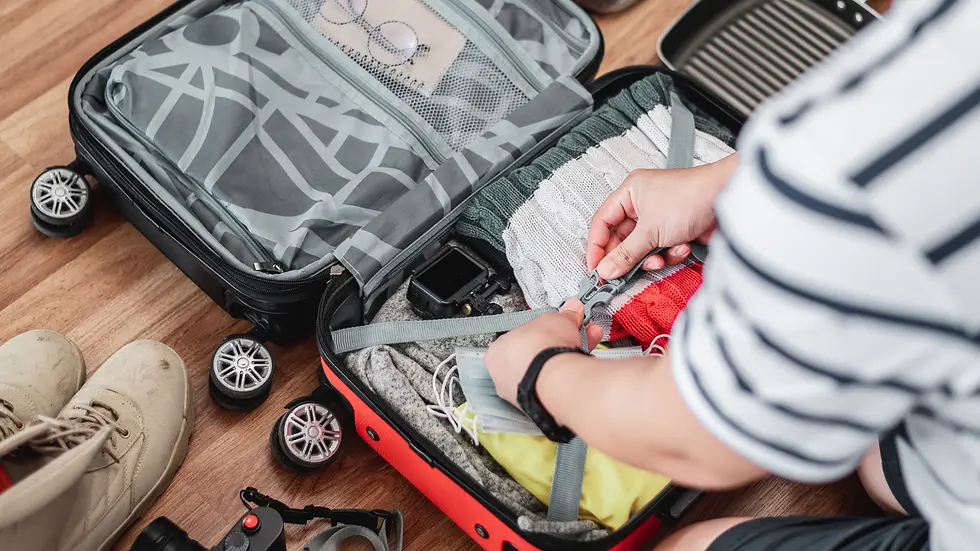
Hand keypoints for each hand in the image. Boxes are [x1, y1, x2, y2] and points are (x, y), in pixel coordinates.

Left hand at [484, 300, 602, 405]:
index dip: (543, 329)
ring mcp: (521, 392)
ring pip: (547, 370)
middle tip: (575, 334)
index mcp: (497, 351)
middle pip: (536, 353)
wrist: (556, 381)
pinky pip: (555, 385)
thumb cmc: (542, 351)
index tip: (557, 327)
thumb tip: (571, 310)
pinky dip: (568, 376)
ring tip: (585, 347)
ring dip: (567, 357)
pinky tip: (581, 366)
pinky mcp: (539, 405)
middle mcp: (505, 375)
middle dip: (559, 342)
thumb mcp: (556, 320)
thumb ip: (564, 315)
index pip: (521, 336)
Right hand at [586, 154, 737, 279]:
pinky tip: (683, 248)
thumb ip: (626, 253)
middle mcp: (643, 203)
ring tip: (661, 257)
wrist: (728, 199)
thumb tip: (606, 269)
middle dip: (629, 256)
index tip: (595, 269)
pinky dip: (670, 253)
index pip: (602, 222)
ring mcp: (660, 217)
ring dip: (652, 257)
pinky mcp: (676, 230)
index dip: (597, 247)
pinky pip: (662, 249)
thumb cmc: (691, 197)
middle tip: (623, 275)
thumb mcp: (650, 230)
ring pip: (643, 248)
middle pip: (623, 238)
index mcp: (630, 193)